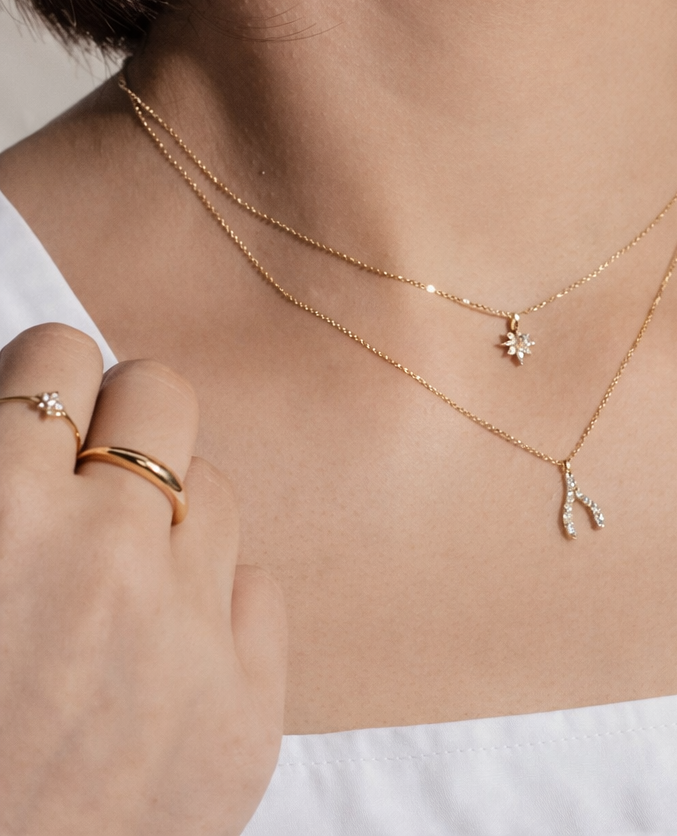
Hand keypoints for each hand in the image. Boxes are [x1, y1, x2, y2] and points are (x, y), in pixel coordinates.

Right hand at [0, 324, 286, 835]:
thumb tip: (24, 413)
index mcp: (1, 517)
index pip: (58, 360)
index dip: (47, 379)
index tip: (45, 407)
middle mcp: (108, 559)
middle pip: (163, 398)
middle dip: (127, 416)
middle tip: (97, 463)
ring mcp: (191, 633)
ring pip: (218, 490)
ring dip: (174, 512)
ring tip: (124, 573)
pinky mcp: (247, 709)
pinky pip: (258, 589)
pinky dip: (217, 600)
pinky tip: (166, 645)